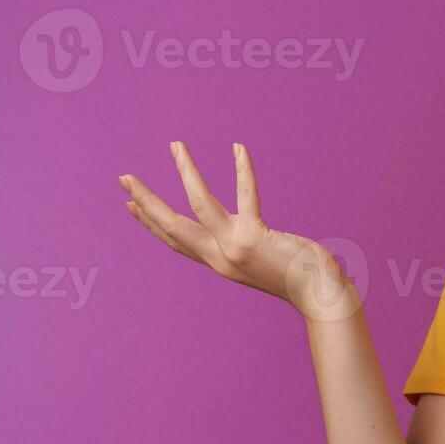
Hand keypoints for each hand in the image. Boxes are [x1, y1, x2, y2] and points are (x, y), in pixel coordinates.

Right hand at [118, 141, 359, 320]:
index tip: (131, 205)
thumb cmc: (300, 279)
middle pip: (173, 226)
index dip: (152, 223)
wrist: (320, 297)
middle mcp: (220, 257)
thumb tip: (249, 234)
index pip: (177, 241)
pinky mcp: (256, 237)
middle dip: (146, 202)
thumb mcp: (263, 263)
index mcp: (220, 263)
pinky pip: (246, 195)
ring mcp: (235, 247)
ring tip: (176, 145)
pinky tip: (239, 148)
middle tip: (123, 178)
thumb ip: (248, 248)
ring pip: (199, 204)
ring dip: (186, 171)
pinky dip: (243, 170)